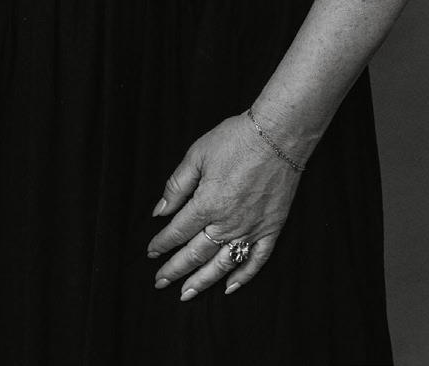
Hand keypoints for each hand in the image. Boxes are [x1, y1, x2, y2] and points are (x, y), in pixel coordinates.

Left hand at [146, 112, 306, 300]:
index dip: (162, 244)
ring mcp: (251, 229)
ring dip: (202, 281)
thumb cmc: (235, 140)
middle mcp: (227, 223)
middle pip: (196, 254)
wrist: (277, 135)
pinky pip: (256, 260)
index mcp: (206, 203)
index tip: (151, 252)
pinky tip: (229, 287)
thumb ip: (177, 185)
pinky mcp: (271, 229)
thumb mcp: (197, 154)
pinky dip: (243, 277)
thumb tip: (159, 211)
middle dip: (175, 270)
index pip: (178, 231)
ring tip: (187, 294)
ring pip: (222, 264)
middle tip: (160, 282)